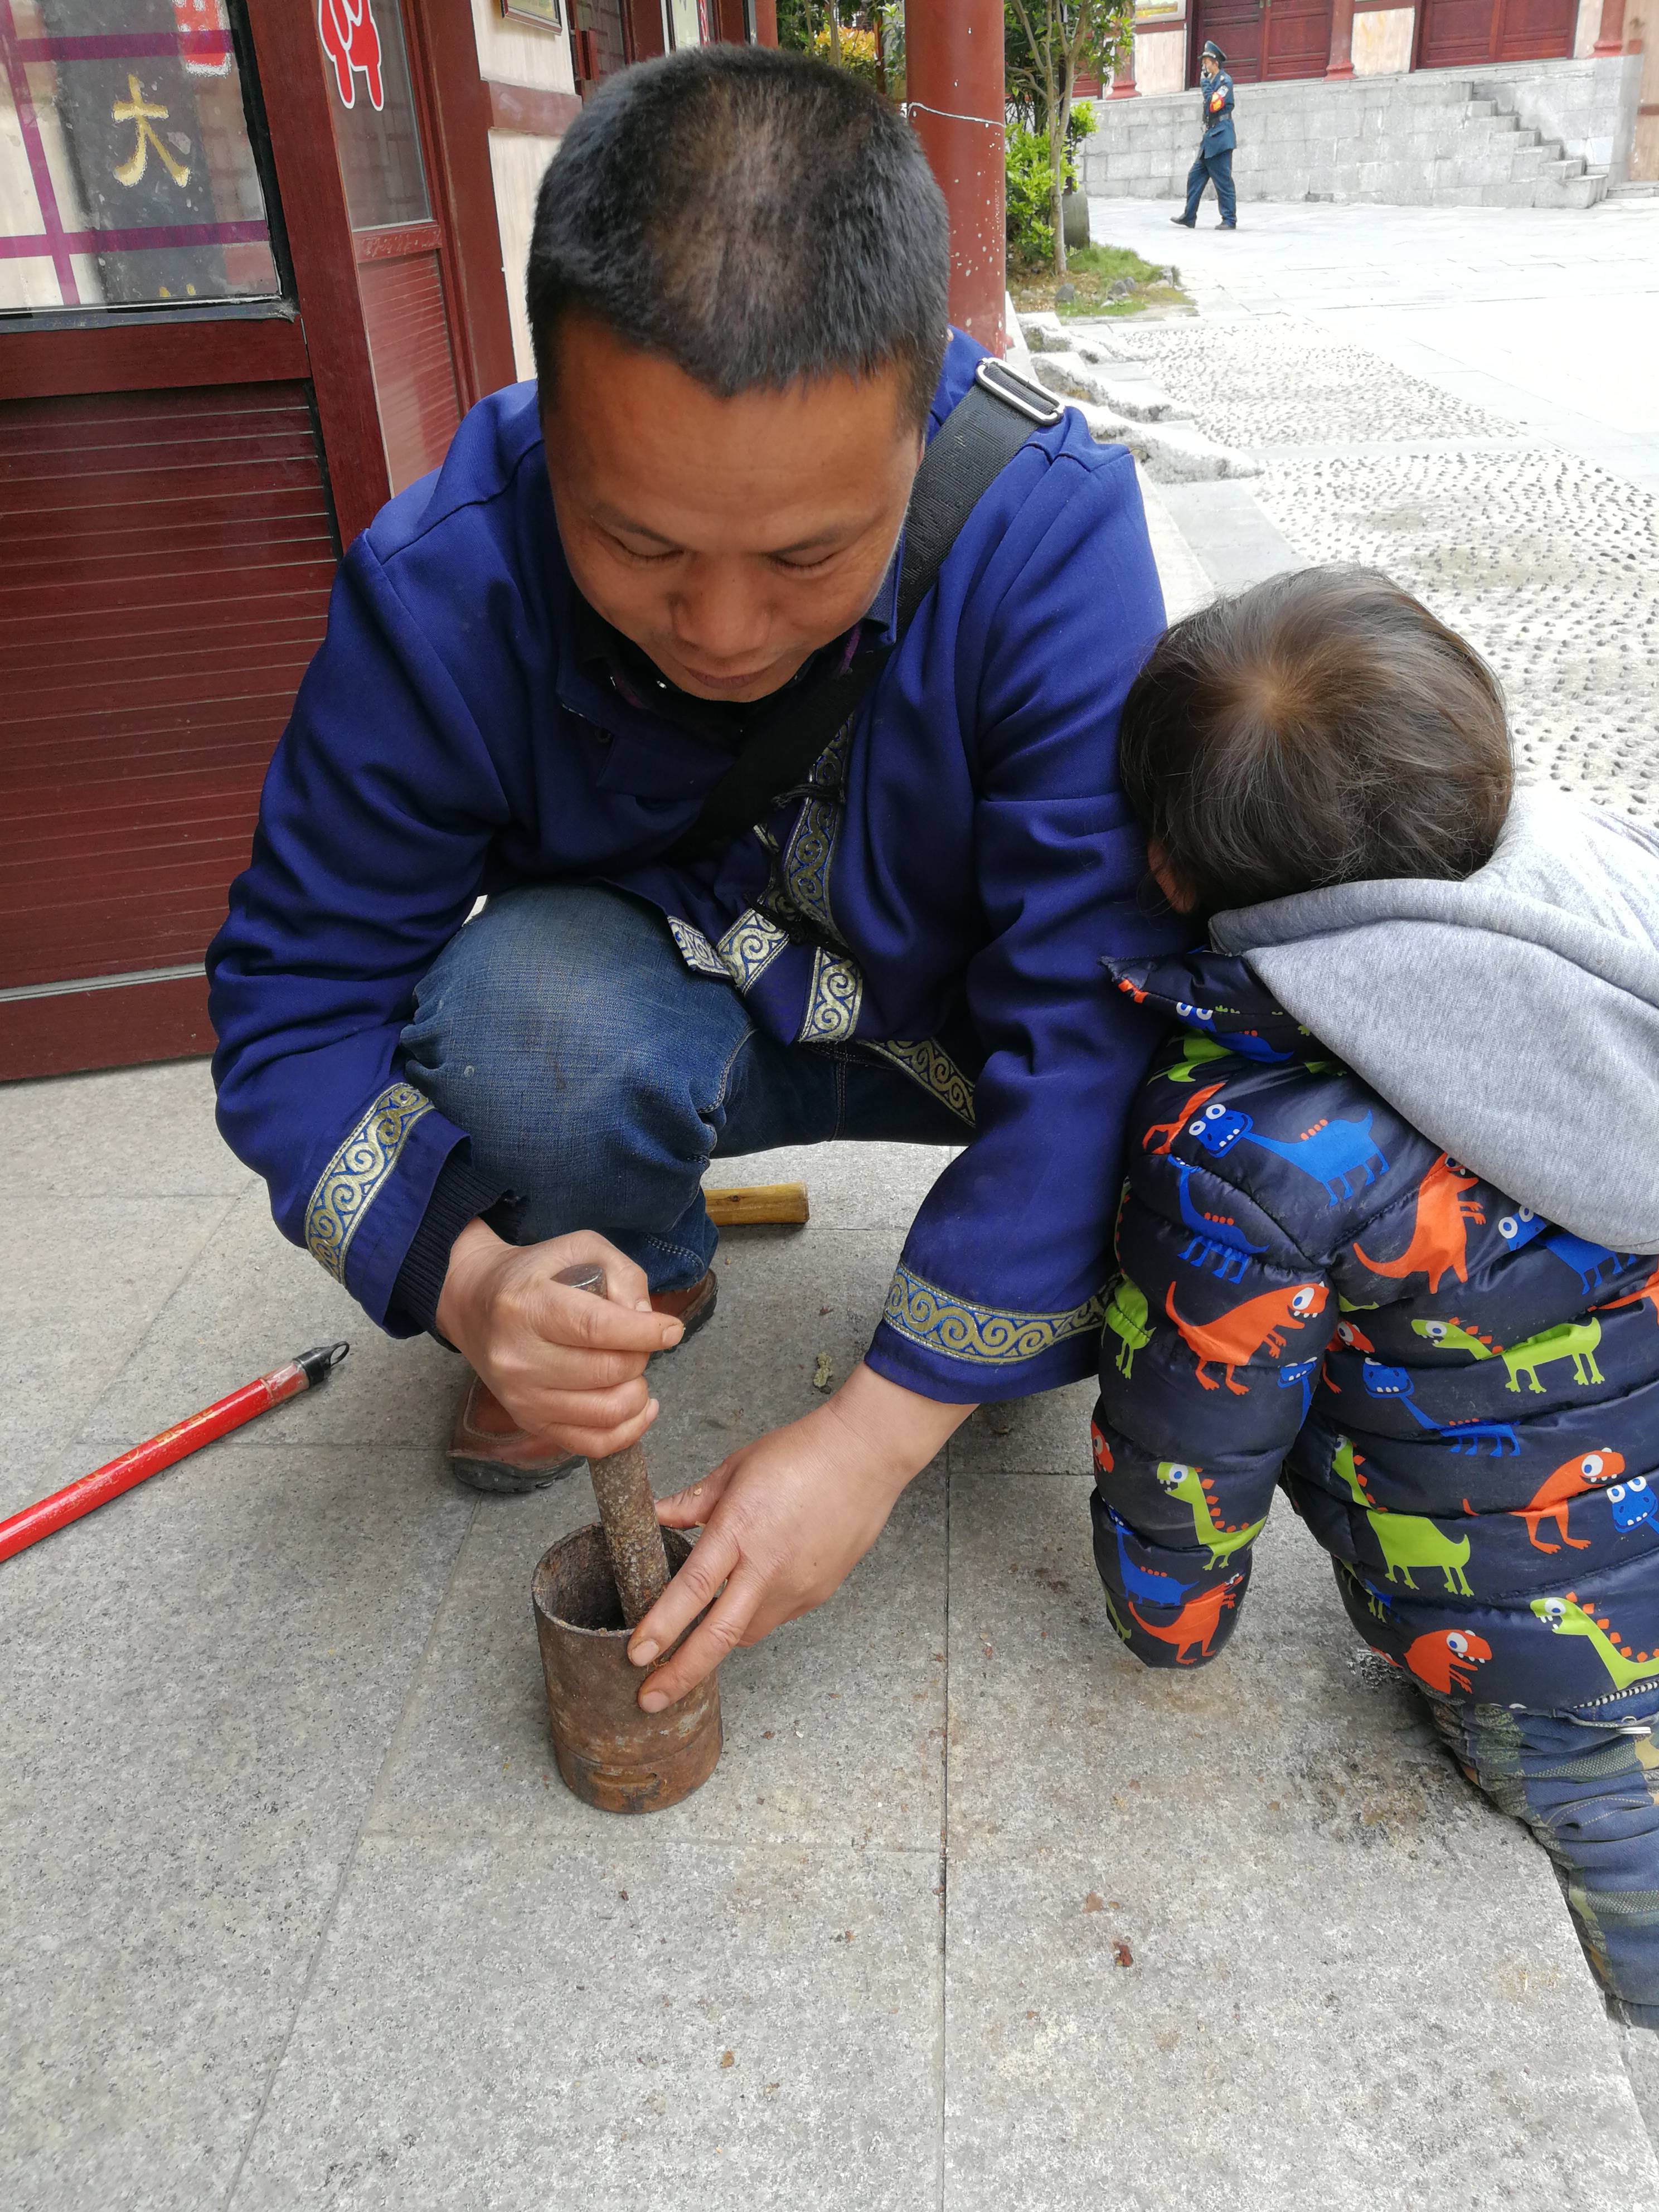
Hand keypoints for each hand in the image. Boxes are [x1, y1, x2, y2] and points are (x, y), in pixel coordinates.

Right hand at [435, 1220, 683, 1457]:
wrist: (474, 1305)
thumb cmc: (534, 1274)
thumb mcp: (578, 1249)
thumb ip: (620, 1274)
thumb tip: (648, 1319)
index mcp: (527, 1306)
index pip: (596, 1328)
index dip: (644, 1333)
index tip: (671, 1330)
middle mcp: (518, 1358)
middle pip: (607, 1371)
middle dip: (639, 1356)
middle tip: (638, 1342)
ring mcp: (522, 1398)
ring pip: (605, 1413)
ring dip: (636, 1392)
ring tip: (632, 1369)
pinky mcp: (530, 1423)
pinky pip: (593, 1444)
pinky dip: (628, 1430)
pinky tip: (640, 1407)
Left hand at [625, 1363, 975, 1709]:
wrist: (866, 1456)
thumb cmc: (800, 1453)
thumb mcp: (735, 1469)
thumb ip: (692, 1503)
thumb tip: (654, 1516)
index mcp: (739, 1530)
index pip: (693, 1590)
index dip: (662, 1628)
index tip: (635, 1655)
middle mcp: (768, 1566)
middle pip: (719, 1635)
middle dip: (680, 1674)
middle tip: (649, 1699)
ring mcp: (797, 1585)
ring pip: (746, 1632)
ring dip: (717, 1639)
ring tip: (695, 1636)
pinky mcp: (817, 1593)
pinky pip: (775, 1617)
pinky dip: (753, 1614)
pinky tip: (750, 1592)